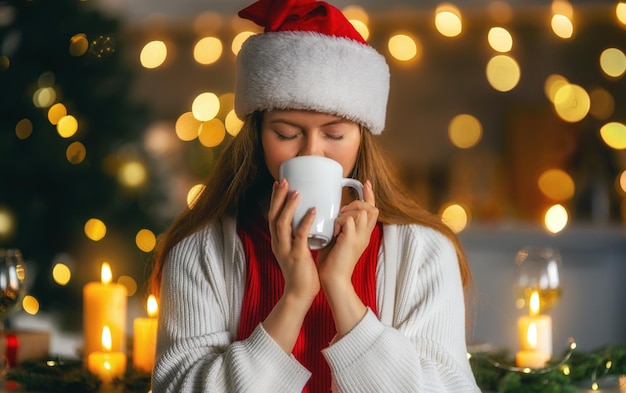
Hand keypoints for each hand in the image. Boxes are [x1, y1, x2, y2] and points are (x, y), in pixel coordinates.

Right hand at [263, 178, 320, 352]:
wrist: (299, 294)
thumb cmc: (301, 272)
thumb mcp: (295, 250)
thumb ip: (297, 237)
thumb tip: (308, 220)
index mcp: (277, 241)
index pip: (272, 216)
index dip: (274, 199)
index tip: (278, 183)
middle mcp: (277, 243)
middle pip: (273, 216)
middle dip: (278, 197)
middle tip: (283, 180)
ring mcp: (286, 249)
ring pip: (282, 223)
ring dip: (289, 206)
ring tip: (296, 191)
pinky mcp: (297, 256)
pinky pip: (300, 235)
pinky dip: (306, 221)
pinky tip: (313, 210)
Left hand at [317, 180, 378, 285]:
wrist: (333, 280)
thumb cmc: (332, 262)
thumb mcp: (337, 239)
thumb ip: (339, 226)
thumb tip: (332, 212)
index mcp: (363, 234)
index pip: (372, 210)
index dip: (370, 195)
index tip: (366, 183)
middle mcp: (365, 235)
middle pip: (372, 208)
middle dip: (358, 202)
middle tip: (342, 211)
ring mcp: (360, 237)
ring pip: (363, 211)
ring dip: (348, 212)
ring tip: (337, 223)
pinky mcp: (351, 241)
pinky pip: (350, 220)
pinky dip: (340, 221)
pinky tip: (333, 231)